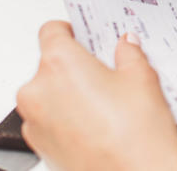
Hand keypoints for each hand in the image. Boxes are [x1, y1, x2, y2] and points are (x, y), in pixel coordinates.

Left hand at [16, 22, 176, 170]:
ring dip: (70, 93)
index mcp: (59, 64)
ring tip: (107, 103)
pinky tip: (98, 124)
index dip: (71, 29)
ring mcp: (33, 121)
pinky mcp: (38, 146)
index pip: (51, 30)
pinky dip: (67, 117)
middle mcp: (37, 91)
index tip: (85, 34)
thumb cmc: (135, 135)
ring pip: (48, 94)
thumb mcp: (142, 79)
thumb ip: (129, 54)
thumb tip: (125, 46)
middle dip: (76, 65)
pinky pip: (49, 120)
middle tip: (107, 72)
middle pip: (49, 64)